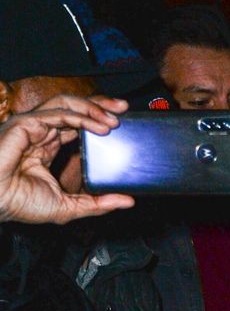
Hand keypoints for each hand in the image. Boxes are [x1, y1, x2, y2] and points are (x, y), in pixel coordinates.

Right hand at [0, 96, 132, 224]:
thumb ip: (98, 203)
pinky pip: (58, 114)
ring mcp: (33, 125)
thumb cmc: (21, 204)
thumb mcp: (69, 206)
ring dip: (93, 107)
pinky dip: (81, 117)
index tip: (121, 123)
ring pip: (67, 104)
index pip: (76, 124)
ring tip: (115, 119)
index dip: (97, 120)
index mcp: (46, 146)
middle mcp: (40, 132)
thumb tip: (128, 201)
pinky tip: (99, 126)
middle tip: (124, 108)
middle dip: (100, 105)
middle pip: (74, 108)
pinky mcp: (26, 123)